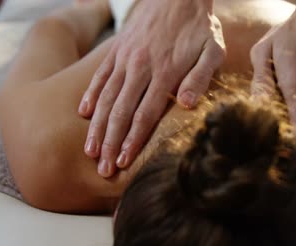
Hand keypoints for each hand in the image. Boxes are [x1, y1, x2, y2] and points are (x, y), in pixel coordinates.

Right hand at [78, 0, 225, 176]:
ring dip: (97, 126)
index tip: (123, 162)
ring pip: (106, 97)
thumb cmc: (200, 27)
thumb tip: (185, 104)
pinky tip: (84, 114)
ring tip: (90, 151)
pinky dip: (90, 95)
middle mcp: (140, 68)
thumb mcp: (212, 50)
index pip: (144, 114)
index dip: (133, 141)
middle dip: (111, 143)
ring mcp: (125, 58)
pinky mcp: (117, 49)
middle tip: (103, 168)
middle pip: (121, 112)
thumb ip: (200, 77)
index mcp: (164, 72)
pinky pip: (99, 75)